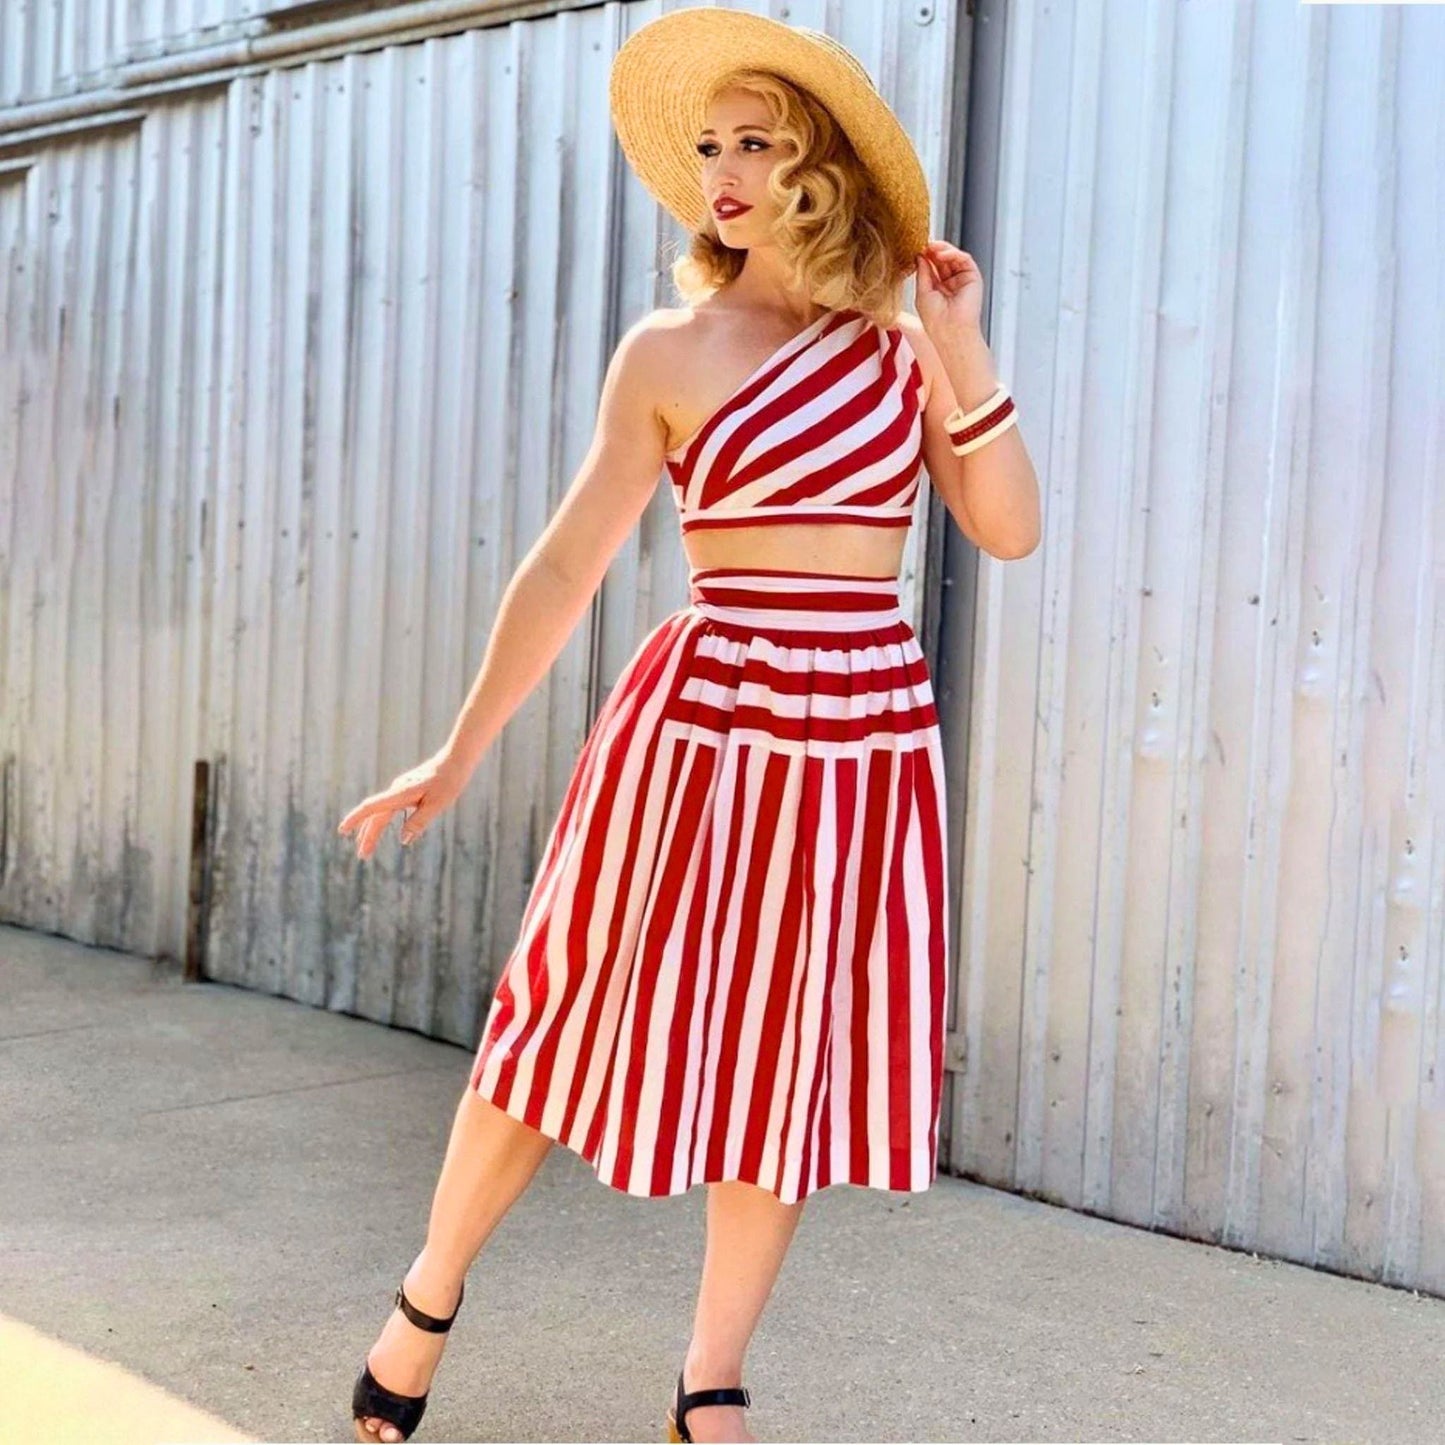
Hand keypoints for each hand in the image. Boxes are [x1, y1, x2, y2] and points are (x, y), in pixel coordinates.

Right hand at [337, 748, 468, 860]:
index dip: (355, 819)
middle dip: (367, 835)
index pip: (371, 808)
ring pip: (382, 812)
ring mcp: (401, 790)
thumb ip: (419, 821)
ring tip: (364, 846)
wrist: (456, 761)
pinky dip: (383, 820)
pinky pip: (390, 808)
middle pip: (376, 815)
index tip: (342, 830)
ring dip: (373, 829)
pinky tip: (382, 827)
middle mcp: (396, 791)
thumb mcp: (437, 805)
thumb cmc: (448, 782)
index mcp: (400, 794)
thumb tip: (404, 839)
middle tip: (362, 856)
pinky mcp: (407, 790)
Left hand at [913, 240, 984, 343]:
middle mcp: (951, 283)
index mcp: (938, 289)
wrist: (951, 331)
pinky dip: (953, 253)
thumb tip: (920, 255)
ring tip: (931, 247)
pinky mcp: (973, 277)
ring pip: (953, 257)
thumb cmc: (935, 320)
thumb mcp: (922, 293)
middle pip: (942, 260)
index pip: (932, 267)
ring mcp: (962, 280)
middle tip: (923, 243)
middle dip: (933, 250)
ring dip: (942, 249)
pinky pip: (964, 259)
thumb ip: (922, 272)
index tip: (916, 248)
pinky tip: (941, 254)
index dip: (925, 257)